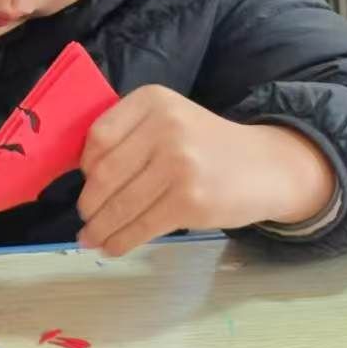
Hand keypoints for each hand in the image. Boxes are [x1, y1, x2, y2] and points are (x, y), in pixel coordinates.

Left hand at [77, 85, 336, 256]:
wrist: (267, 167)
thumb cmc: (206, 145)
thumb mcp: (169, 120)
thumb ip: (128, 136)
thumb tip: (79, 174)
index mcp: (152, 101)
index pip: (99, 136)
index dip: (85, 166)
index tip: (84, 182)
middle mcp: (165, 127)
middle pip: (106, 173)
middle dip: (89, 202)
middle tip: (84, 217)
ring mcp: (180, 164)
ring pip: (122, 203)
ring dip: (100, 227)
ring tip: (91, 238)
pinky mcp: (192, 200)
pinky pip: (143, 225)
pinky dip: (122, 240)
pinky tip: (112, 247)